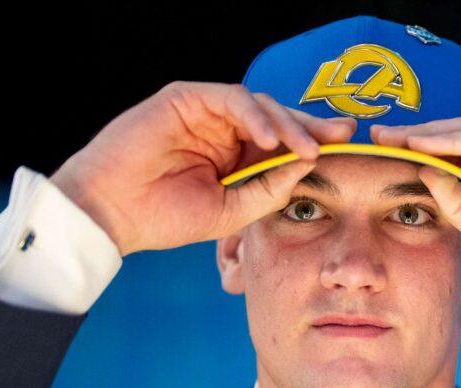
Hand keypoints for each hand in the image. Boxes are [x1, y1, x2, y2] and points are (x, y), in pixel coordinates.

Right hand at [49, 82, 356, 255]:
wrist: (113, 214)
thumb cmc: (163, 217)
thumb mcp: (231, 211)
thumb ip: (268, 189)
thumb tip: (307, 167)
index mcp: (235, 158)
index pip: (282, 145)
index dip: (313, 146)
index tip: (346, 154)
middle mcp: (224, 131)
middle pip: (278, 119)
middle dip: (312, 127)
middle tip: (342, 136)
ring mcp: (206, 112)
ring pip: (261, 106)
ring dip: (288, 125)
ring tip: (309, 148)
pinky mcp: (187, 98)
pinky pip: (232, 98)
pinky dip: (256, 115)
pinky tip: (270, 138)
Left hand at [370, 118, 460, 322]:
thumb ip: (460, 207)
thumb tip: (425, 177)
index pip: (451, 160)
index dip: (416, 157)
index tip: (381, 160)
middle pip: (453, 139)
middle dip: (414, 137)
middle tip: (376, 137)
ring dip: (428, 133)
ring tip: (394, 136)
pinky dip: (455, 139)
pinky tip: (427, 142)